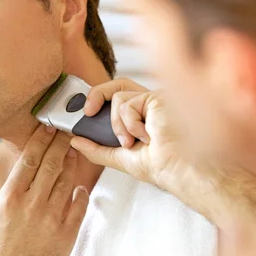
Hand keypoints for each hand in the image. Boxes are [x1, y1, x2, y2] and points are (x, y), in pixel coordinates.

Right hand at [0, 125, 88, 255]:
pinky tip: (80, 186)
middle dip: (60, 144)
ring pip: (66, 182)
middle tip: (66, 131)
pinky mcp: (65, 236)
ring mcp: (51, 220)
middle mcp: (31, 205)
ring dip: (71, 164)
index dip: (41, 140)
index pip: (29, 159)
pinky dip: (81, 194)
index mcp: (9, 199)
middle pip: (51, 164)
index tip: (47, 128)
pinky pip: (79, 208)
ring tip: (73, 151)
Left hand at [71, 78, 255, 233]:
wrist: (179, 169)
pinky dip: (130, 124)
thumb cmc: (162, 167)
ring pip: (118, 97)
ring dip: (117, 125)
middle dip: (96, 94)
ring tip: (131, 141)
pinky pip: (127, 103)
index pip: (119, 99)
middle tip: (88, 112)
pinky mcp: (156, 96)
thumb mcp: (121, 158)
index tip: (84, 114)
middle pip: (118, 86)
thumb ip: (98, 149)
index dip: (100, 101)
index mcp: (146, 118)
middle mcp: (151, 105)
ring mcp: (155, 99)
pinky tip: (147, 135)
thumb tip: (76, 141)